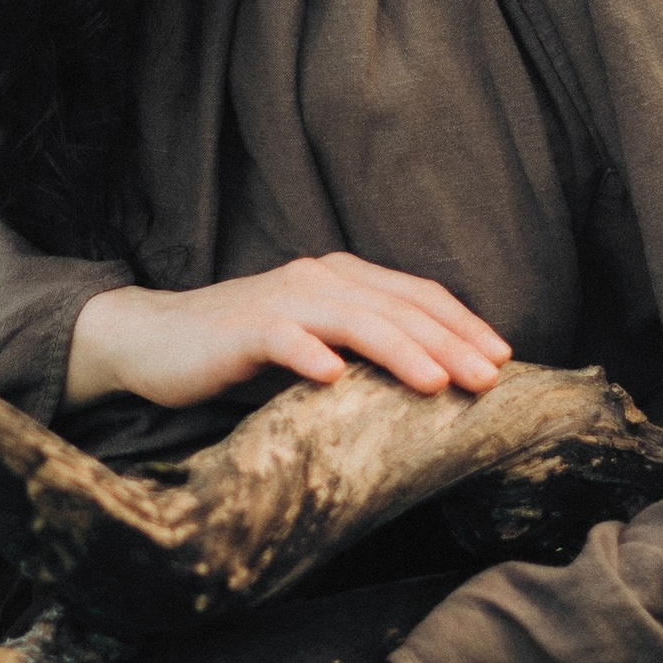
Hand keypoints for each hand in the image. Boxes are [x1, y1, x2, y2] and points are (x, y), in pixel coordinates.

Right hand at [64, 254, 511, 410]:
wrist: (157, 340)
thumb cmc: (247, 350)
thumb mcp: (318, 344)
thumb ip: (364, 351)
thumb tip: (437, 385)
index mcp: (342, 278)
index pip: (417, 295)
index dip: (463, 323)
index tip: (505, 358)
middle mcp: (319, 278)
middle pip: (397, 307)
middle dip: (450, 342)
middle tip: (490, 379)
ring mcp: (281, 299)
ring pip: (353, 320)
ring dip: (399, 350)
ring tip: (437, 382)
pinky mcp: (242, 328)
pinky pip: (282, 337)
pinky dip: (309, 354)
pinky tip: (334, 378)